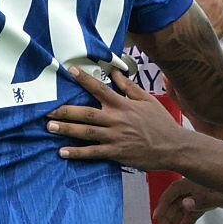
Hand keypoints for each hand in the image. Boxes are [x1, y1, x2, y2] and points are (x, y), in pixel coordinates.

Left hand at [46, 68, 188, 170]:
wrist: (175, 148)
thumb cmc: (161, 123)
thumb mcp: (147, 100)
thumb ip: (128, 86)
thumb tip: (114, 71)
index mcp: (123, 105)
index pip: (101, 89)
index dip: (85, 79)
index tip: (70, 70)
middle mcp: (116, 120)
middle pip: (87, 113)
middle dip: (66, 111)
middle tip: (47, 110)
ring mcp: (115, 137)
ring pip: (86, 132)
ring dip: (67, 130)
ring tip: (49, 127)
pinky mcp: (117, 153)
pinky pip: (94, 153)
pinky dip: (78, 153)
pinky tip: (63, 152)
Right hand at [153, 177, 222, 223]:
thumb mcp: (222, 196)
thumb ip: (202, 200)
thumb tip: (184, 204)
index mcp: (196, 181)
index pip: (174, 191)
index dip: (163, 203)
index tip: (156, 217)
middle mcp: (195, 187)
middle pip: (176, 204)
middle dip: (167, 221)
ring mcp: (200, 196)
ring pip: (182, 211)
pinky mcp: (206, 204)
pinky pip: (192, 215)